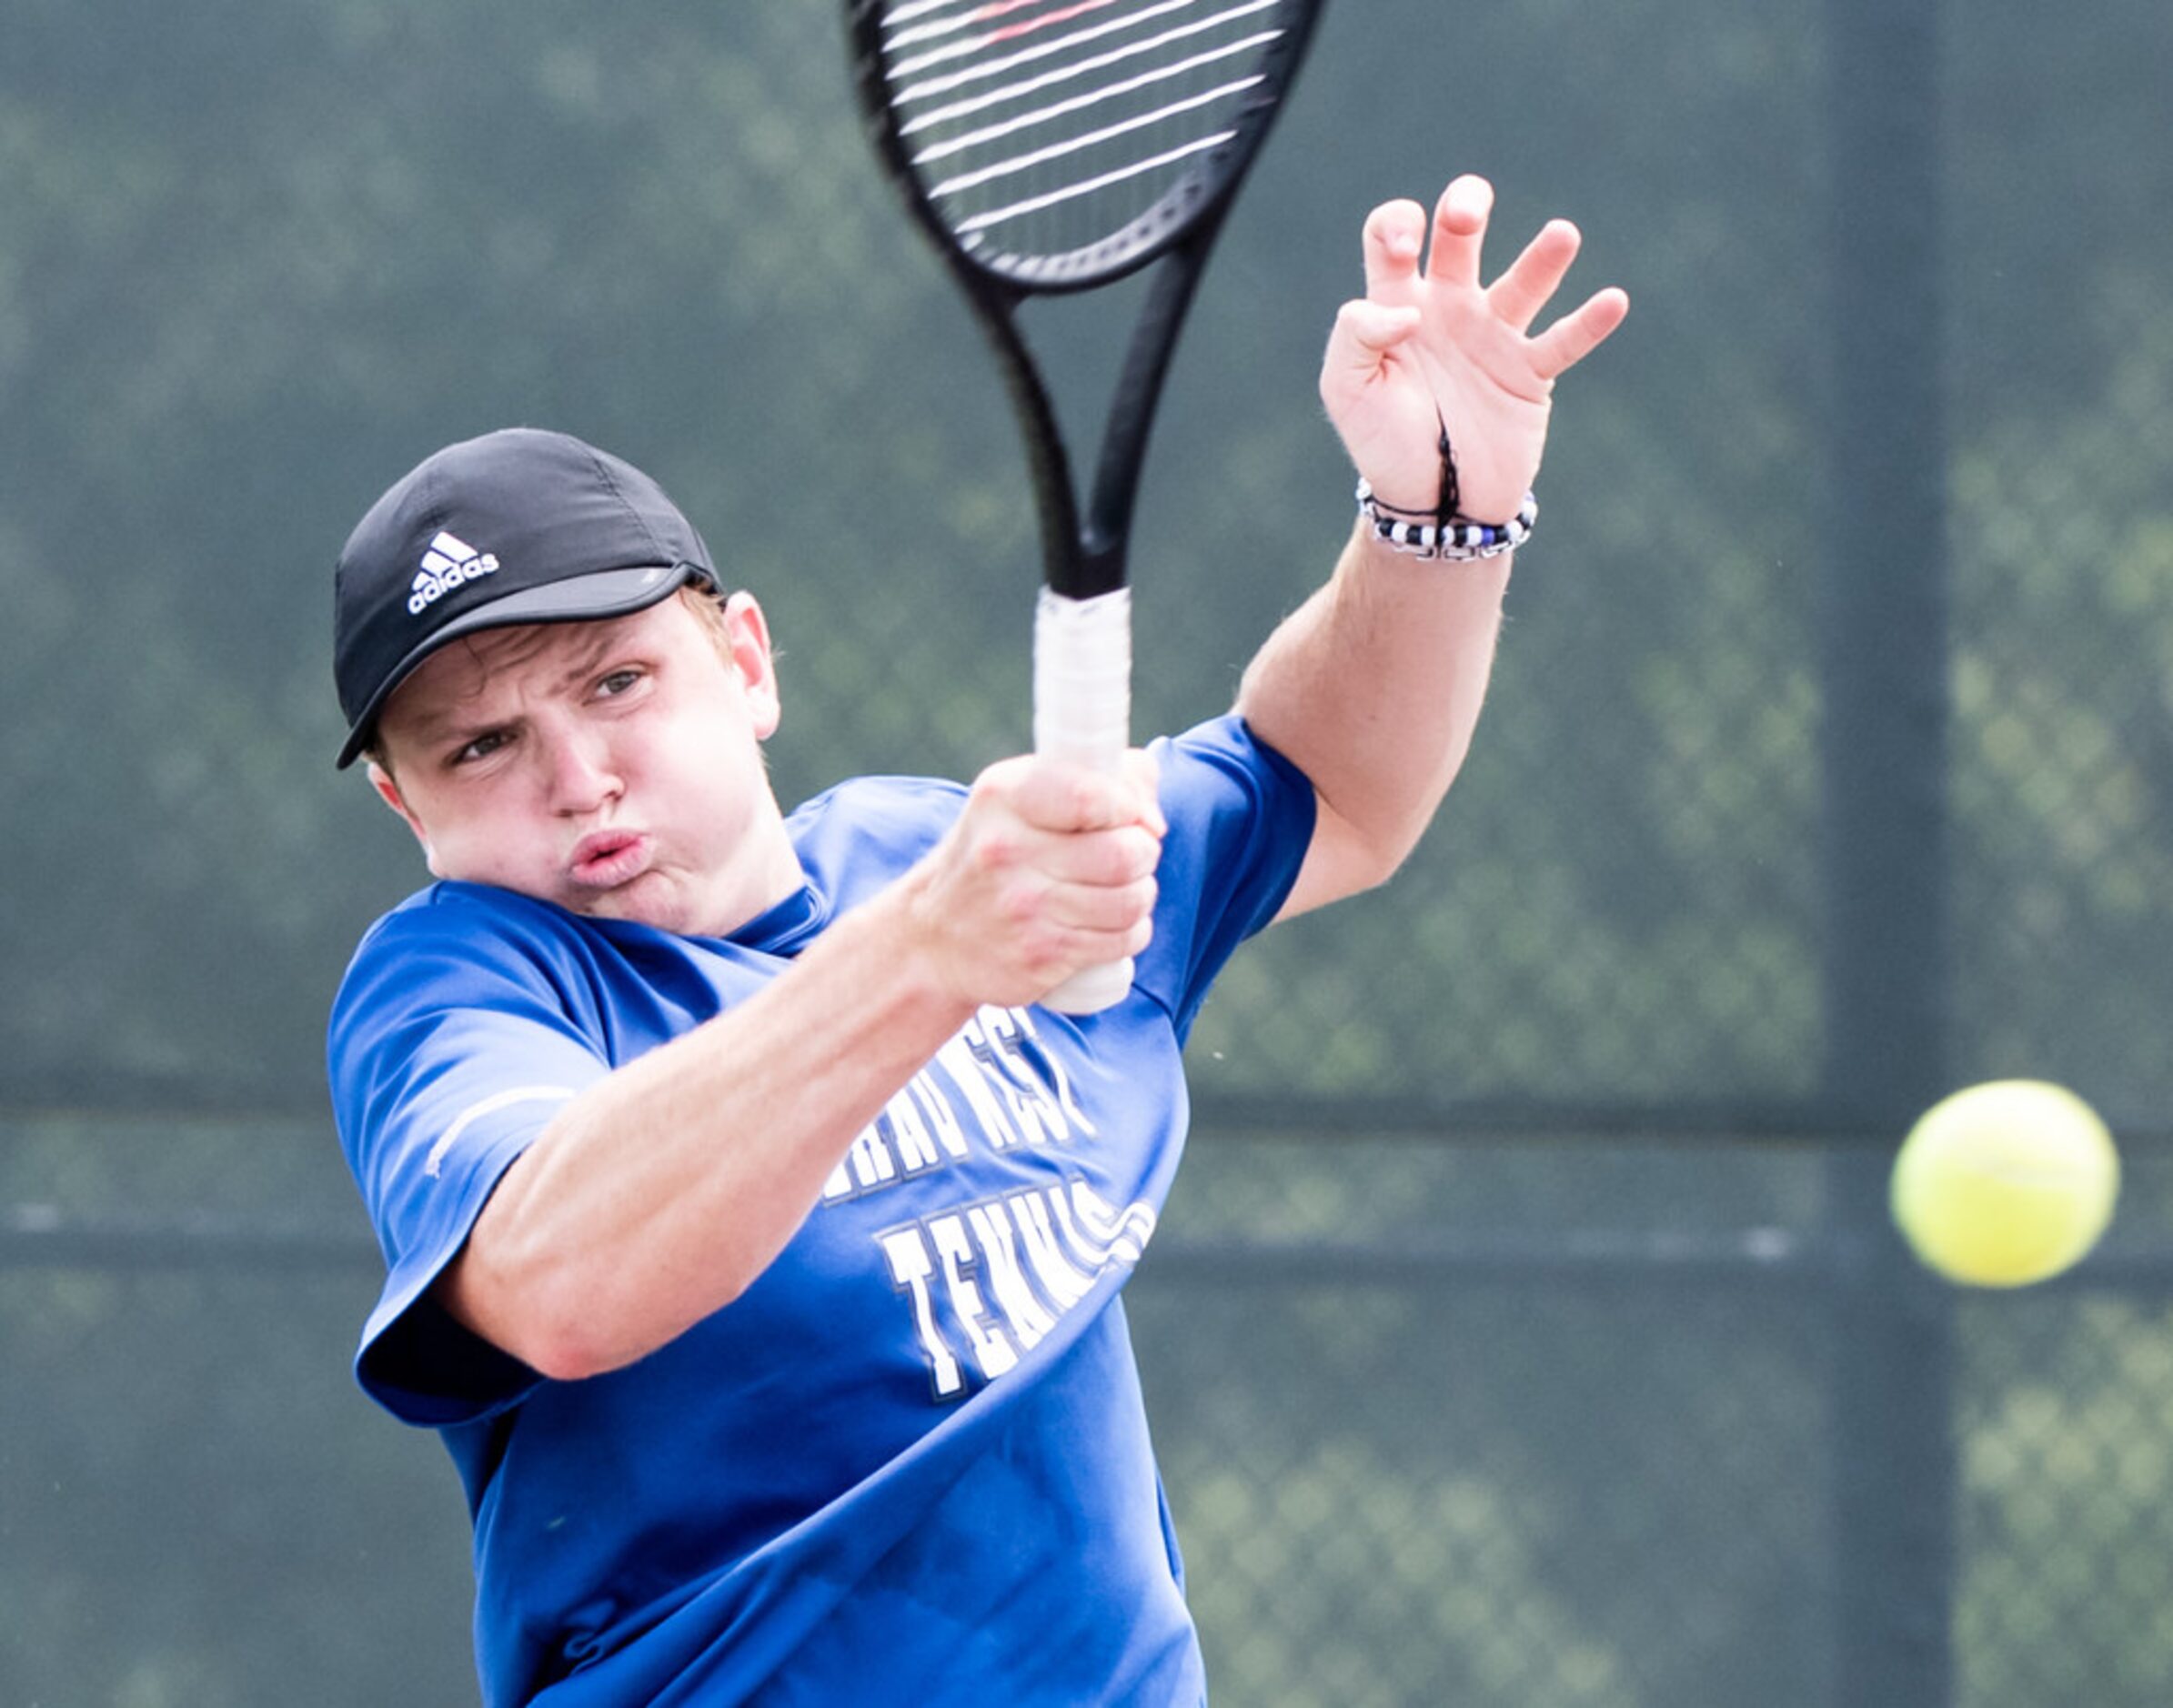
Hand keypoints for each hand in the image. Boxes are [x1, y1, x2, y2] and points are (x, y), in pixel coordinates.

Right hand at [901, 750, 1163, 1008]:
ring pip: (1132, 899)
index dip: (1130, 805)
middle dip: (1143, 852)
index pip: (1091, 796)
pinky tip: (1110, 922)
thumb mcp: (1019, 797)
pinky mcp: (1041, 955)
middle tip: (1130, 854)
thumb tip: (1150, 800)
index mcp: (1003, 797)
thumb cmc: (994, 855)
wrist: (933, 938)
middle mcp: (1008, 851)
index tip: (1130, 814)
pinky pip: (1123, 939)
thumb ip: (1095, 774)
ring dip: (1141, 892)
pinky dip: (1132, 930)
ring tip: (1121, 887)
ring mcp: (1024, 908)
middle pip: (1125, 853)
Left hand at [1319, 175, 1628, 523]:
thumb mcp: (1346, 389)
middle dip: (1464, 212)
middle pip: (1459, 239)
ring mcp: (1492, 338)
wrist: (1430, 502)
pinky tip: (1613, 301)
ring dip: (1544, 257)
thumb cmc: (1382, 442)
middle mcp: (1447, 309)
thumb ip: (1356, 334)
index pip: (1391, 237)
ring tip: (1563, 234)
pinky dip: (1590, 324)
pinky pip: (1563, 342)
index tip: (1403, 249)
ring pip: (1523, 283)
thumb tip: (1408, 309)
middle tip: (1468, 210)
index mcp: (1396, 303)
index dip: (1396, 226)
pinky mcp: (1528, 374)